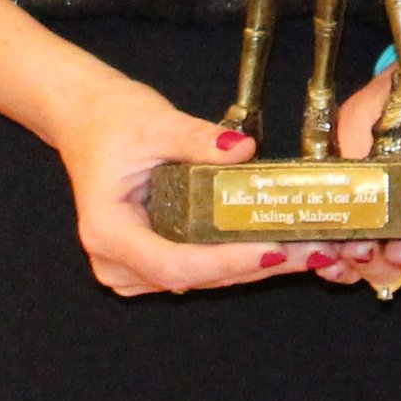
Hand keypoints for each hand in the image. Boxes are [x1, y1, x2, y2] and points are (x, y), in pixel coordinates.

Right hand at [51, 77, 293, 297]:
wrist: (88, 121)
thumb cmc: (113, 121)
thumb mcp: (156, 123)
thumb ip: (198, 140)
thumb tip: (244, 149)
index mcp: (109, 231)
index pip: (173, 263)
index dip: (224, 263)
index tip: (272, 251)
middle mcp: (115, 261)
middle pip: (193, 278)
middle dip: (255, 266)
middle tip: (312, 252)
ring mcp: (131, 268)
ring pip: (200, 280)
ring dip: (253, 267)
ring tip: (308, 250)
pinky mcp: (148, 262)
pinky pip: (197, 269)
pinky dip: (237, 260)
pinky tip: (279, 246)